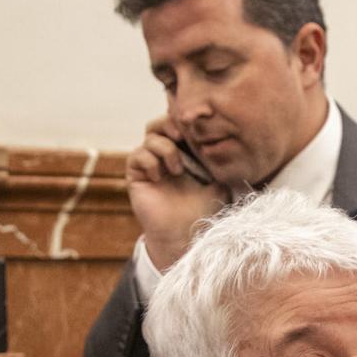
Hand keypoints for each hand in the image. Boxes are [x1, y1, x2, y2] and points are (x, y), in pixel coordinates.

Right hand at [125, 115, 228, 269]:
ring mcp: (151, 165)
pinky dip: (149, 161)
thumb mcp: (220, 183)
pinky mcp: (137, 176)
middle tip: (181, 135)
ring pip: (149, 137)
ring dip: (165, 148)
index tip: (196, 127)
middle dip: (169, 124)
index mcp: (186, 154)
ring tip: (177, 170)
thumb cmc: (204, 211)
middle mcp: (166, 156)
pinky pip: (137, 155)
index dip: (184, 122)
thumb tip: (219, 140)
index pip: (180, 126)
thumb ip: (217, 161)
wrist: (187, 234)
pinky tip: (159, 177)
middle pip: (160, 125)